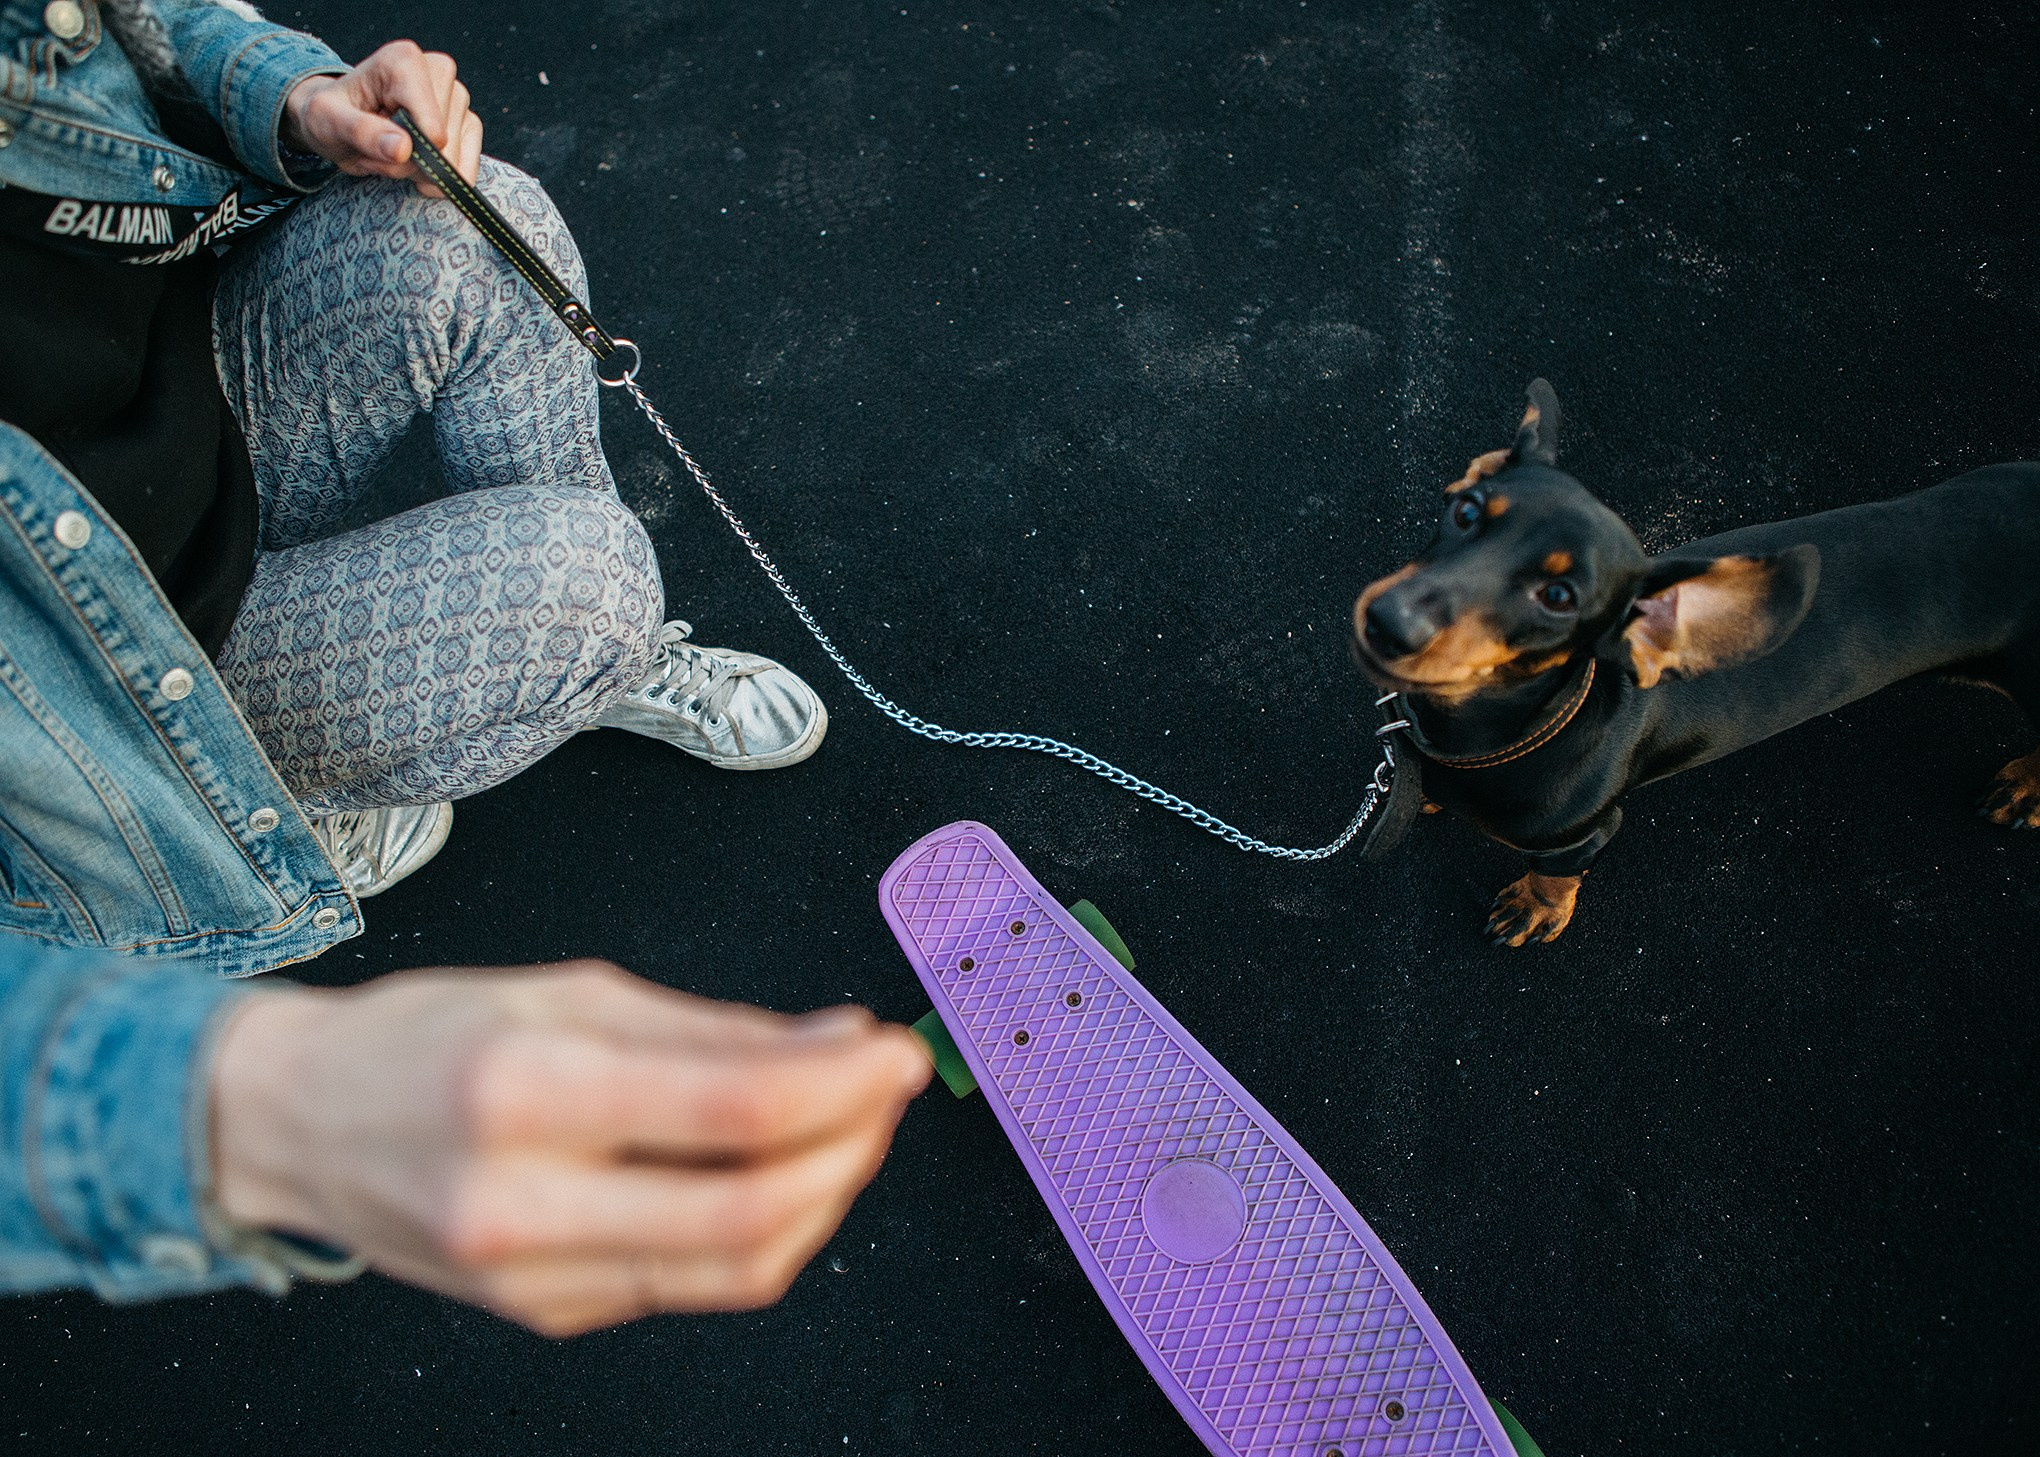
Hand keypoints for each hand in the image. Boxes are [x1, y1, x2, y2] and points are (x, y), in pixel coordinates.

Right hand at [210, 961, 931, 1335]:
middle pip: (751, 1212)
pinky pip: (691, 1286)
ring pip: (736, 1269)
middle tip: (885, 1092)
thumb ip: (711, 1027)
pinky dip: (760, 1231)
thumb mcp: (566, 991)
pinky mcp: (547, 1316)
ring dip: (822, 1198)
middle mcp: (524, 1202)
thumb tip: (837, 1040)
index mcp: (527, 1090)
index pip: (734, 1109)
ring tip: (846, 1129)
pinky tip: (776, 1175)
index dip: (842, 1084)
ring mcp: (532, 1279)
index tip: (895, 1051)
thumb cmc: (424, 1037)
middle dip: (850, 1149)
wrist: (296, 1125)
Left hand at [282, 40, 481, 197]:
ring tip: (391, 154)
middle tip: (377, 151)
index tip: (377, 146)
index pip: (430, 125)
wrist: (338, 120)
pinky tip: (416, 167)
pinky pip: (468, 166)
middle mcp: (438, 70)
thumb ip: (362, 133)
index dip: (408, 151)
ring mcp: (457, 97)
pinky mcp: (467, 122)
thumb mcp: (328, 122)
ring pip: (454, 158)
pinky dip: (441, 178)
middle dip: (410, 162)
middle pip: (442, 144)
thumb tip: (404, 150)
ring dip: (420, 171)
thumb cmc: (330, 115)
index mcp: (404, 61)